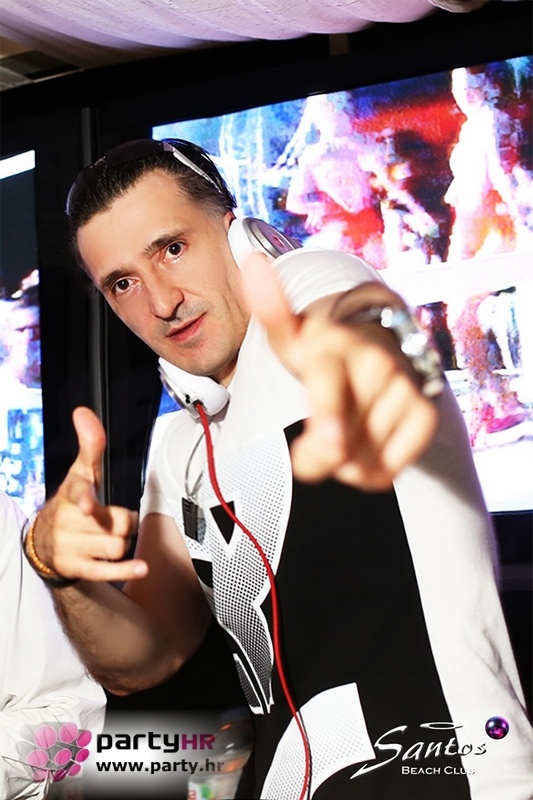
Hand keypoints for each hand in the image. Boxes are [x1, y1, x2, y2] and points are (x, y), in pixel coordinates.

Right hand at [33, 407, 147, 581]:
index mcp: (71, 493)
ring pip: (117, 546)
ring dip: (123, 542)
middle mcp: (68, 521)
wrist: (45, 541)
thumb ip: (89, 445)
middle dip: (125, 521)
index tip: (88, 506)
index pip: (78, 493)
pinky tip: (140, 567)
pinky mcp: (76, 567)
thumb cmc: (71, 502)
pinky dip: (125, 569)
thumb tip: (83, 412)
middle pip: (115, 524)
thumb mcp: (80, 473)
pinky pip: (106, 571)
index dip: (84, 499)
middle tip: (118, 519)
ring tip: (111, 536)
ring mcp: (70, 546)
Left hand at [241, 252, 437, 489]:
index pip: (329, 382)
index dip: (329, 414)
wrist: (378, 346)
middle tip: (316, 436)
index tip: (329, 442)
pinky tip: (366, 446)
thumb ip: (271, 312)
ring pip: (363, 459)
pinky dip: (372, 471)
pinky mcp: (426, 412)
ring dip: (345, 462)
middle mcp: (375, 362)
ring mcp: (404, 386)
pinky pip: (392, 466)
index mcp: (333, 344)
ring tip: (345, 431)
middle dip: (318, 452)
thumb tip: (251, 261)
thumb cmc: (327, 351)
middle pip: (339, 440)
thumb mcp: (292, 337)